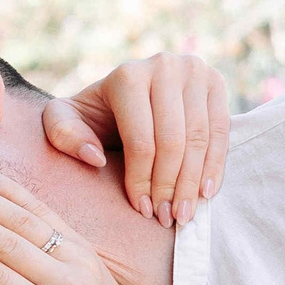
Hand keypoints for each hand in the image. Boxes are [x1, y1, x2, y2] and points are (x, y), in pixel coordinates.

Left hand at [41, 52, 231, 227]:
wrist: (128, 89)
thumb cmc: (95, 113)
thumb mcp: (65, 120)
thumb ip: (64, 135)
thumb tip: (96, 158)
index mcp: (128, 76)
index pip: (141, 141)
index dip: (143, 181)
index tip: (143, 210)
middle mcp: (164, 66)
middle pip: (174, 141)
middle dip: (170, 187)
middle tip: (166, 218)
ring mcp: (193, 71)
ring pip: (199, 139)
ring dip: (193, 183)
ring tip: (183, 214)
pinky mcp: (216, 81)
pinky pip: (221, 131)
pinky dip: (215, 165)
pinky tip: (205, 193)